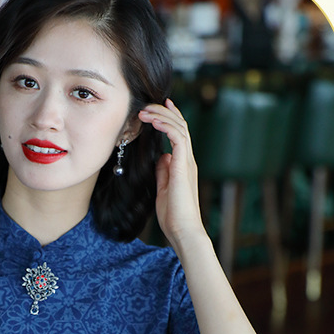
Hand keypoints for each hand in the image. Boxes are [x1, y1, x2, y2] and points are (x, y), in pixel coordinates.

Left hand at [137, 98, 203, 249]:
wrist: (183, 229)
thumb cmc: (173, 214)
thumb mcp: (163, 188)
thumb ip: (164, 171)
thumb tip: (161, 158)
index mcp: (183, 164)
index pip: (179, 133)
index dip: (170, 117)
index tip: (159, 106)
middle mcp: (187, 159)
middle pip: (180, 126)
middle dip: (164, 111)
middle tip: (148, 104)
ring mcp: (187, 162)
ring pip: (179, 128)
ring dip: (162, 116)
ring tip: (146, 111)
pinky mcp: (184, 166)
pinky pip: (178, 139)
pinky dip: (167, 127)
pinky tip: (155, 121)